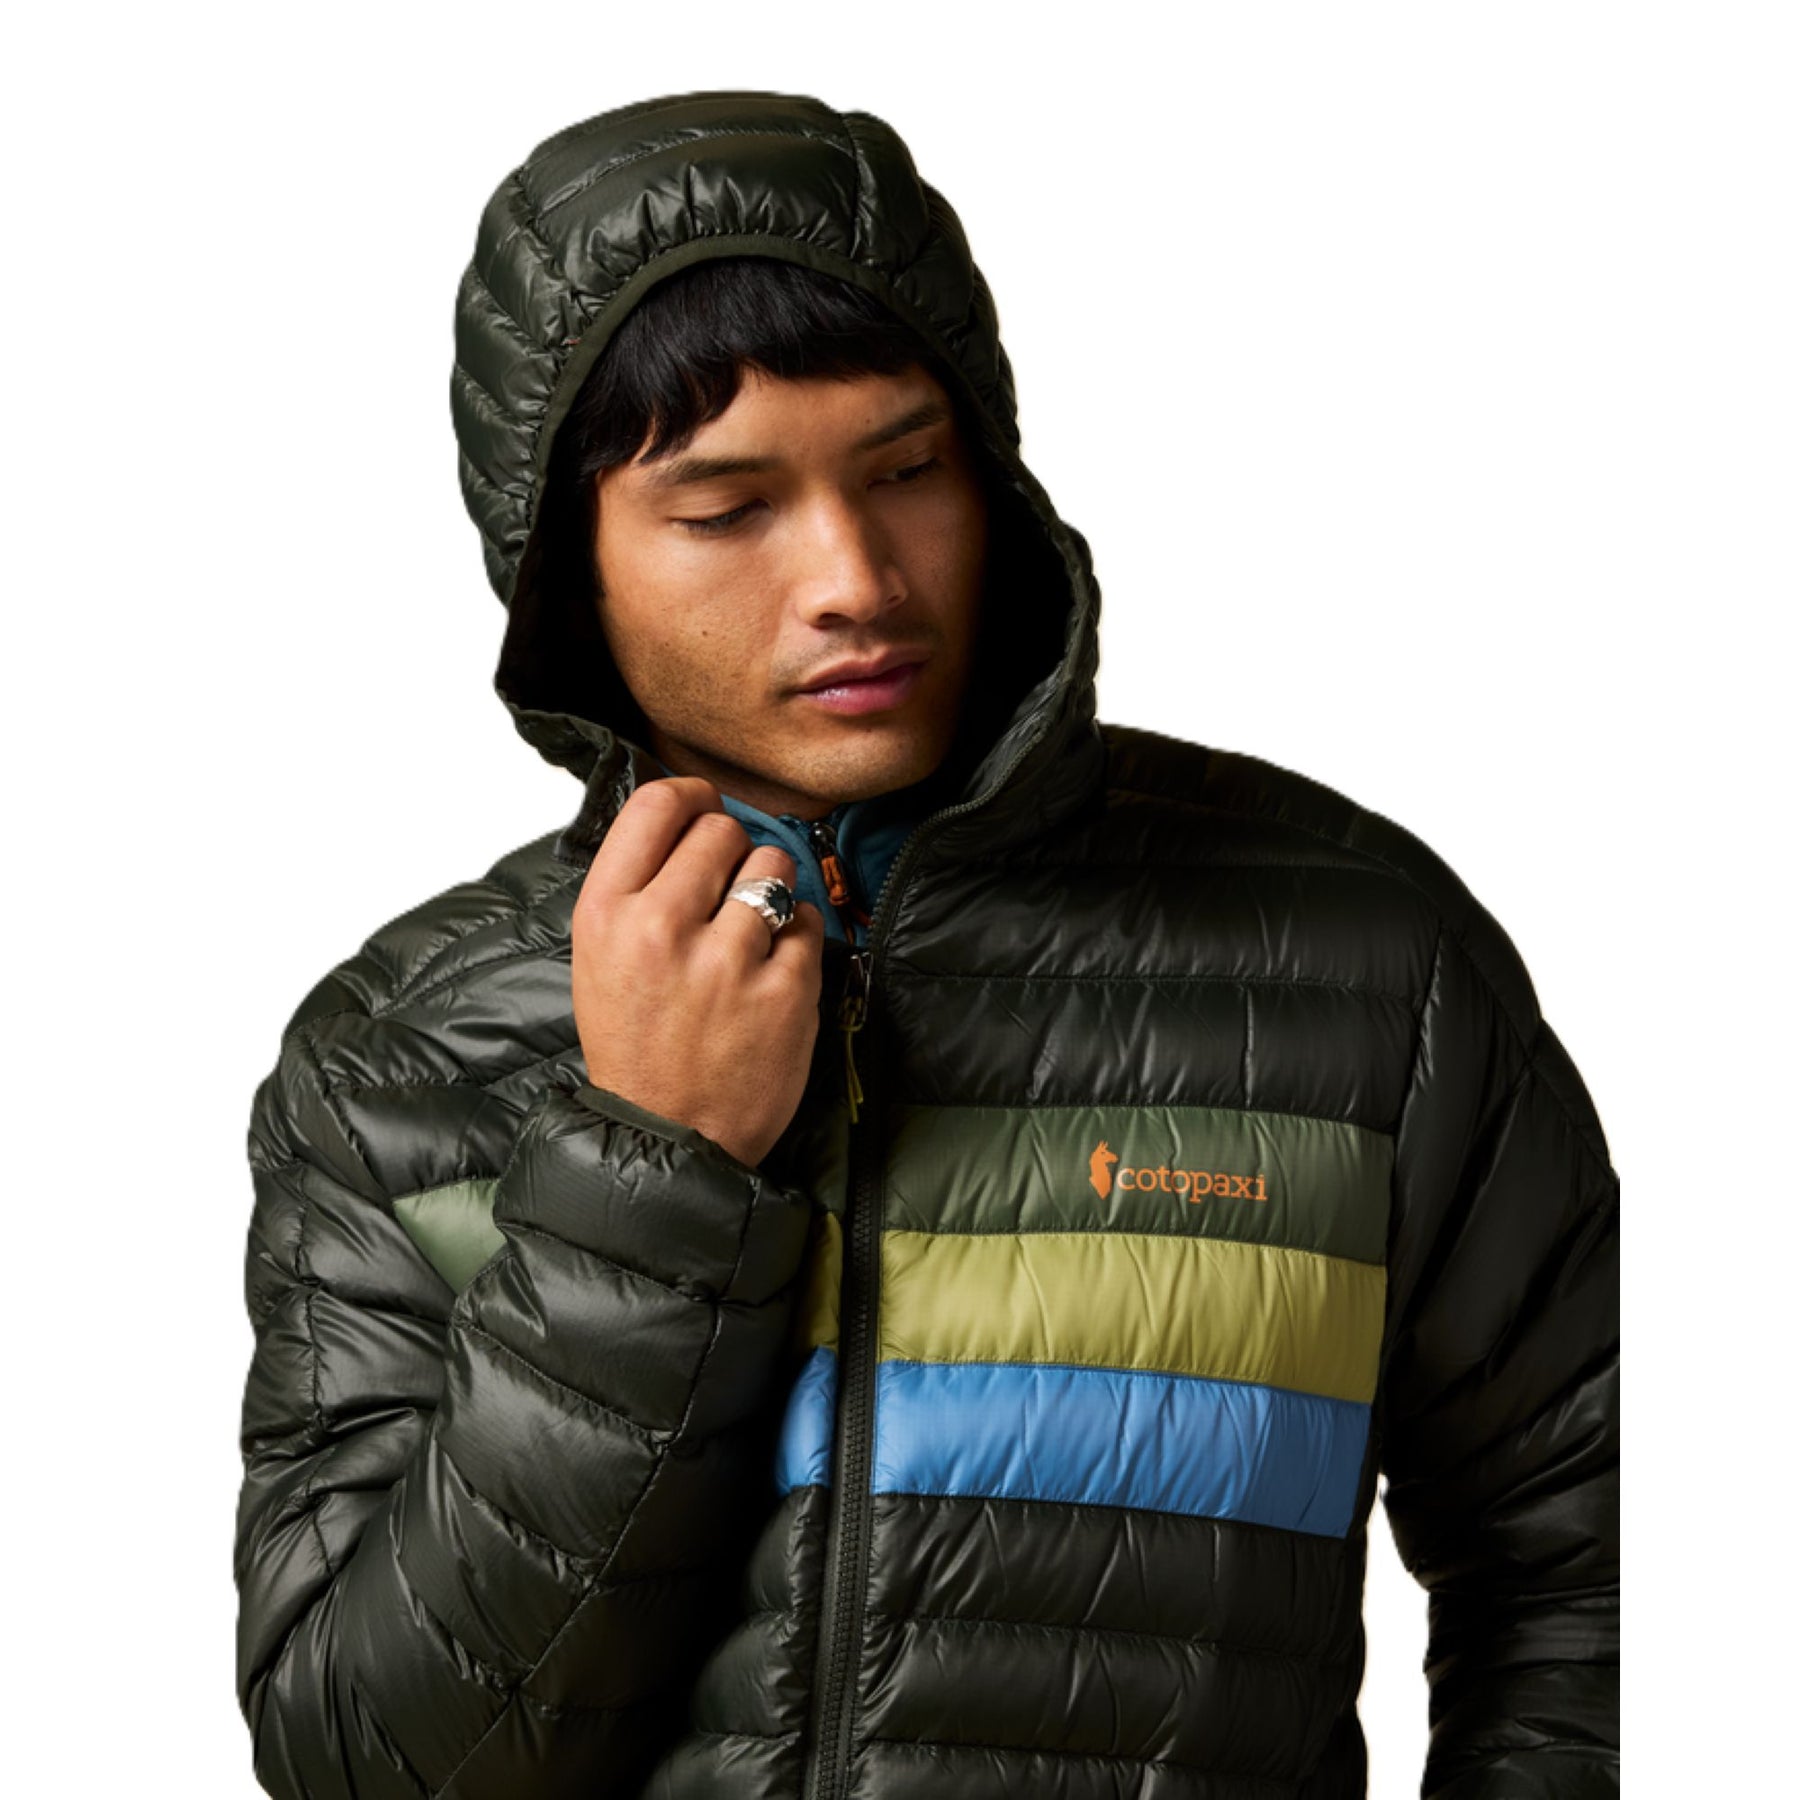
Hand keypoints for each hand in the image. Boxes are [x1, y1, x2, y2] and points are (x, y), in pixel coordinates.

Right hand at [572, 775, 825, 1166]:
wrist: (667, 1136)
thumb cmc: (637, 1046)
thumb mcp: (600, 957)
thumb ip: (637, 886)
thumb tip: (686, 815)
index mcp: (606, 913)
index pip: (657, 804)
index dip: (692, 796)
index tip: (706, 807)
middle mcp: (661, 928)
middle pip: (721, 829)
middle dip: (733, 853)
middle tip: (726, 893)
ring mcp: (726, 960)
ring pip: (772, 866)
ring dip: (770, 889)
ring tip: (750, 931)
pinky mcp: (784, 990)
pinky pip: (807, 919)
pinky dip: (797, 937)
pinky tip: (772, 969)